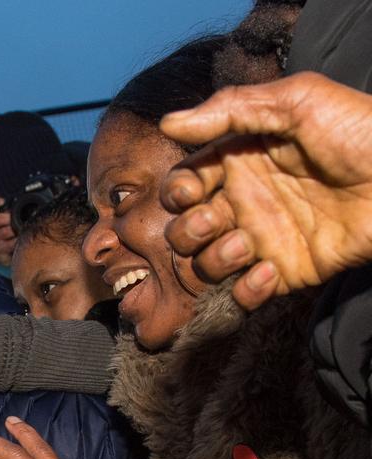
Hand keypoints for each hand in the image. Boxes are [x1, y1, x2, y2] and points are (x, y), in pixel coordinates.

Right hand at [0, 196, 16, 267]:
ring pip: (4, 231)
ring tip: (20, 234)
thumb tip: (28, 206)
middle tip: (16, 222)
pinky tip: (19, 243)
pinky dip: (17, 242)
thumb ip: (13, 214)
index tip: (2, 201)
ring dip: (15, 232)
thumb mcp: (9, 224)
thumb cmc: (9, 236)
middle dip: (9, 219)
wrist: (5, 256)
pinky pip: (9, 244)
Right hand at [160, 72, 371, 310]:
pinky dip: (246, 290)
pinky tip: (270, 272)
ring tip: (246, 245)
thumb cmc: (359, 131)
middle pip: (184, 231)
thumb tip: (168, 122)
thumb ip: (230, 108)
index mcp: (239, 162)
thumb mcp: (297, 101)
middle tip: (217, 221)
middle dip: (187, 231)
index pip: (184, 185)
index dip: (178, 192)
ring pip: (204, 265)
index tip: (193, 191)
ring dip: (214, 259)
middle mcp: (244, 204)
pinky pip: (242, 296)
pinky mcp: (285, 273)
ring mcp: (262, 240)